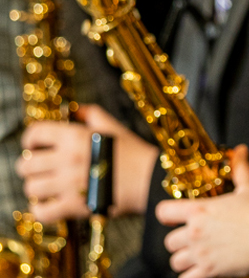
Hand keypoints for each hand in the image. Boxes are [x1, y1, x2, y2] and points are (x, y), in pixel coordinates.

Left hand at [16, 104, 156, 221]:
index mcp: (75, 137)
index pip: (35, 133)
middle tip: (41, 168)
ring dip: (37, 188)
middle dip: (30, 166)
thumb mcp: (114, 127)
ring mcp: (69, 184)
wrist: (148, 179)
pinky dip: (41, 209)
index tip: (34, 145)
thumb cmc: (133, 153)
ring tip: (47, 186)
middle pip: (26, 164)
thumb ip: (93, 115)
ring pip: (31, 188)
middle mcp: (68, 159)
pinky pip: (41, 212)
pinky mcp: (74, 206)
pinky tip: (51, 203)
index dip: (30, 139)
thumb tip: (77, 110)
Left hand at [157, 144, 248, 277]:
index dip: (167, 214)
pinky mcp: (210, 271)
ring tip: (199, 256)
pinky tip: (201, 272)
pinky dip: (191, 277)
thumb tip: (239, 150)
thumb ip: (239, 168)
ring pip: (175, 262)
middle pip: (169, 241)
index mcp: (200, 210)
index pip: (163, 212)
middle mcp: (195, 232)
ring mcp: (201, 254)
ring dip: (185, 259)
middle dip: (180, 241)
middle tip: (195, 239)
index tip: (175, 217)